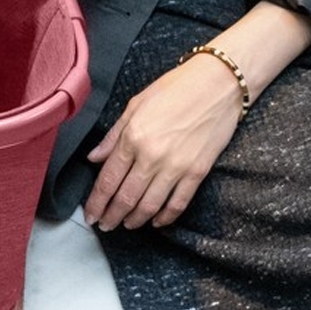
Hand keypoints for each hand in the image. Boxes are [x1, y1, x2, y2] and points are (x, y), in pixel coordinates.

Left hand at [84, 55, 242, 229]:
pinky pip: (178, 203)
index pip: (108, 179)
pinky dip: (165, 217)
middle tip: (105, 226)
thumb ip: (114, 134)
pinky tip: (157, 221)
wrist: (219, 83)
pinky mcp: (197, 171)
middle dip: (112, 216)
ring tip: (127, 225)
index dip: (96, 202)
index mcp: (133, 136)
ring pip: (149, 205)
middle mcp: (152, 155)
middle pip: (126, 197)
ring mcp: (176, 166)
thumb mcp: (137, 103)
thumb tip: (94, 158)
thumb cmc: (177, 88)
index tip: (91, 215)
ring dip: (135, 220)